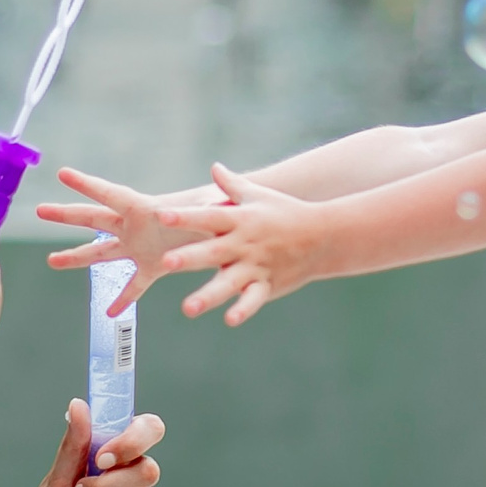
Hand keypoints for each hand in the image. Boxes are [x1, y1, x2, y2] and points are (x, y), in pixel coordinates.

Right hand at [35, 167, 214, 310]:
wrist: (227, 227)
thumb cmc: (220, 210)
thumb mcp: (213, 206)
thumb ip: (214, 203)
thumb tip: (221, 196)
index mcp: (147, 208)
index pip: (111, 194)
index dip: (88, 184)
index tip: (63, 173)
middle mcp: (137, 225)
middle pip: (95, 219)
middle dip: (67, 215)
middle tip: (39, 210)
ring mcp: (141, 246)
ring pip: (102, 253)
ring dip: (77, 258)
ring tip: (52, 261)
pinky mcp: (154, 266)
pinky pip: (134, 285)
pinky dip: (124, 298)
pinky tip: (109, 312)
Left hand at [154, 163, 327, 325]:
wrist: (323, 236)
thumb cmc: (286, 212)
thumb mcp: (259, 195)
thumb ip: (232, 185)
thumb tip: (215, 166)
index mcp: (239, 220)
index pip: (208, 217)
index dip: (185, 217)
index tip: (162, 215)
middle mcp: (245, 244)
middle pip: (213, 252)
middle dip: (189, 258)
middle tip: (166, 262)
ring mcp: (256, 266)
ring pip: (229, 283)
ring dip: (209, 295)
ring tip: (188, 308)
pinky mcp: (266, 284)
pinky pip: (253, 299)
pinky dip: (243, 309)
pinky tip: (229, 319)